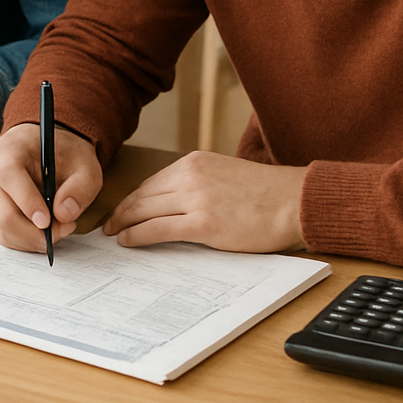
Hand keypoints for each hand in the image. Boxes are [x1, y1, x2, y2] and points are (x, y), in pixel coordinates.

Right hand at [0, 121, 102, 252]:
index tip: (48, 221)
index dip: (27, 201)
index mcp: (9, 150)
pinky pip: (4, 235)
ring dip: (33, 238)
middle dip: (35, 232)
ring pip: (3, 229)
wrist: (48, 149)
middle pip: (3, 213)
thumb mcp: (85, 165)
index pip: (7, 175)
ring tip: (59, 227)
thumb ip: (80, 188)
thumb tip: (63, 214)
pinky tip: (45, 231)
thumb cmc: (63, 153)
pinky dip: (26, 241)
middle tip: (63, 228)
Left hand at [105, 150, 305, 252]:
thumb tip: (172, 202)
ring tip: (114, 234)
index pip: (151, 182)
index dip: (132, 198)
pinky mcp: (203, 223)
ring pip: (145, 211)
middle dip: (121, 211)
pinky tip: (128, 240)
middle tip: (108, 224)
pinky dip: (137, 235)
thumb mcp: (224, 174)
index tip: (121, 209)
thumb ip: (197, 183)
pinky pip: (158, 229)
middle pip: (143, 195)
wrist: (294, 201)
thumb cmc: (266, 194)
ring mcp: (195, 199)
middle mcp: (190, 176)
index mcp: (194, 162)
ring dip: (124, 223)